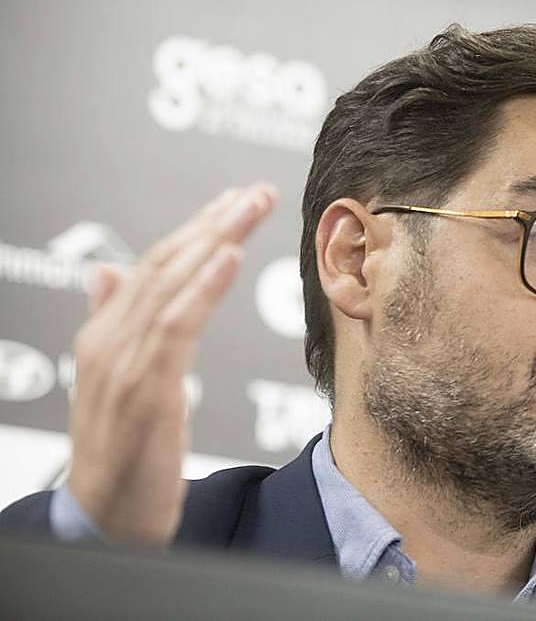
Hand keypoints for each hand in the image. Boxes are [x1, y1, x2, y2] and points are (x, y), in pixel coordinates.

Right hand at [65, 183, 276, 544]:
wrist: (107, 519)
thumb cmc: (122, 451)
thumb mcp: (119, 379)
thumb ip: (115, 321)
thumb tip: (106, 271)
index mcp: (107, 333)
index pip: (157, 264)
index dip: (197, 227)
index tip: (236, 199)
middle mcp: (110, 339)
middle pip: (167, 263)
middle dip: (214, 222)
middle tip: (256, 191)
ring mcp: (125, 363)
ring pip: (170, 284)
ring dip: (214, 240)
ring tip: (248, 208)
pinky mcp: (144, 389)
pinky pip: (175, 327)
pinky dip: (202, 288)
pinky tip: (228, 259)